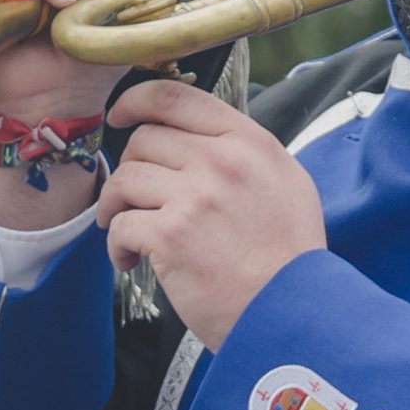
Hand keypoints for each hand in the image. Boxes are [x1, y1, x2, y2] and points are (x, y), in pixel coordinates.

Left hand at [97, 81, 326, 350]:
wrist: (293, 312)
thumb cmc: (291, 256)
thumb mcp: (287, 183)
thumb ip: (246, 154)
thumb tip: (201, 140)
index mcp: (249, 143)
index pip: (176, 97)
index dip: (136, 101)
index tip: (121, 116)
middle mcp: (221, 161)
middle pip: (144, 139)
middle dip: (131, 167)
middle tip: (134, 197)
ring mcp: (194, 197)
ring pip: (125, 178)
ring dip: (115, 206)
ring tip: (128, 232)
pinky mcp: (170, 236)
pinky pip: (120, 225)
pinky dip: (117, 246)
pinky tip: (131, 261)